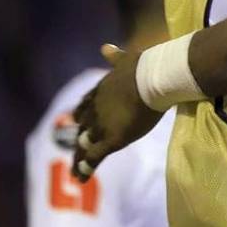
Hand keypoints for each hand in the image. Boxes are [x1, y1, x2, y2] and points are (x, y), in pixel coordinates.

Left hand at [71, 44, 161, 180]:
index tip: (75, 120)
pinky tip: (81, 178)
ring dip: (77, 158)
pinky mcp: (111, 139)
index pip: (86, 105)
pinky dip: (85, 169)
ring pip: (83, 145)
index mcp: (100, 90)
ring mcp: (102, 125)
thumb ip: (115, 57)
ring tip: (73, 171)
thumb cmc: (145, 67)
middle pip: (82, 127)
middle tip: (75, 149)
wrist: (153, 77)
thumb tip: (105, 47)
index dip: (81, 114)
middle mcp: (96, 109)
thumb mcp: (126, 59)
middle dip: (78, 138)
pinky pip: (94, 157)